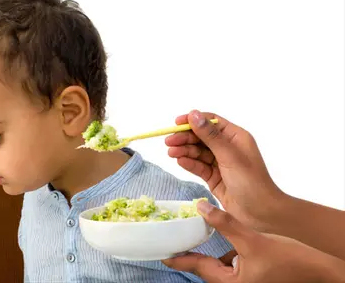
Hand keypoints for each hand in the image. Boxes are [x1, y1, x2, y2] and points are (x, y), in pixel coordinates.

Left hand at [162, 201, 344, 282]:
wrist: (319, 271)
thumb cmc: (289, 260)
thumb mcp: (252, 239)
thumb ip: (225, 223)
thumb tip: (200, 207)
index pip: (197, 268)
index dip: (178, 258)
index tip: (161, 252)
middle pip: (203, 268)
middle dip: (188, 255)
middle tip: (172, 241)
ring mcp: (243, 281)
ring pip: (215, 266)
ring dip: (202, 253)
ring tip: (188, 238)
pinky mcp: (251, 275)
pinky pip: (228, 263)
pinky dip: (218, 252)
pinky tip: (215, 239)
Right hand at [165, 110, 284, 229]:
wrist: (262, 215)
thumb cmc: (251, 182)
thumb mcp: (229, 156)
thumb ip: (210, 135)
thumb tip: (194, 114)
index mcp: (236, 137)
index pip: (211, 122)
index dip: (194, 120)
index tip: (176, 123)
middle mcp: (228, 148)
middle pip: (201, 137)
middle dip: (185, 138)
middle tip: (169, 142)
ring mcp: (220, 163)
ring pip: (198, 152)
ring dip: (184, 151)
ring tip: (171, 153)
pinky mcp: (214, 177)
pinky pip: (199, 166)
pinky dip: (189, 163)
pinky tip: (180, 161)